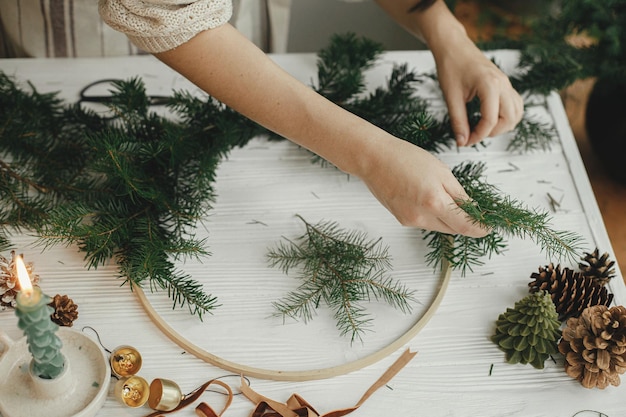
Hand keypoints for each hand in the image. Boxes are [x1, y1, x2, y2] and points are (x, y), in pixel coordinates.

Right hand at [358, 135, 487, 236]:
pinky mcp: (402, 220)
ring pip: (439, 226)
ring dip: (448, 218)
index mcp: (435, 202)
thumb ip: (459, 194)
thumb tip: (472, 210)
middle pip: (453, 229)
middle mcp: (421, 217)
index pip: (465, 225)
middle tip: (473, 211)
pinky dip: (433, 215)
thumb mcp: (441, 171)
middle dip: (465, 222)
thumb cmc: (405, 158)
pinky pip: (425, 222)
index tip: (489, 227)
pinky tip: (427, 198)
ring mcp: (410, 221)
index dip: (480, 228)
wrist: (373, 159)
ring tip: (445, 198)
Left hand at [434, 34, 523, 146]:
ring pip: (517, 113)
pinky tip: (490, 118)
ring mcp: (506, 83)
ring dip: (503, 125)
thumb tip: (462, 141)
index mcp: (490, 85)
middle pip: (510, 119)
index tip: (465, 141)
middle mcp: (503, 84)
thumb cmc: (451, 65)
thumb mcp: (451, 96)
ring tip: (482, 127)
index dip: (478, 135)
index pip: (490, 120)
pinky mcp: (505, 84)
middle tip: (474, 134)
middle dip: (492, 132)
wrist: (454, 46)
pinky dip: (507, 116)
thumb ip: (458, 121)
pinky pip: (515, 104)